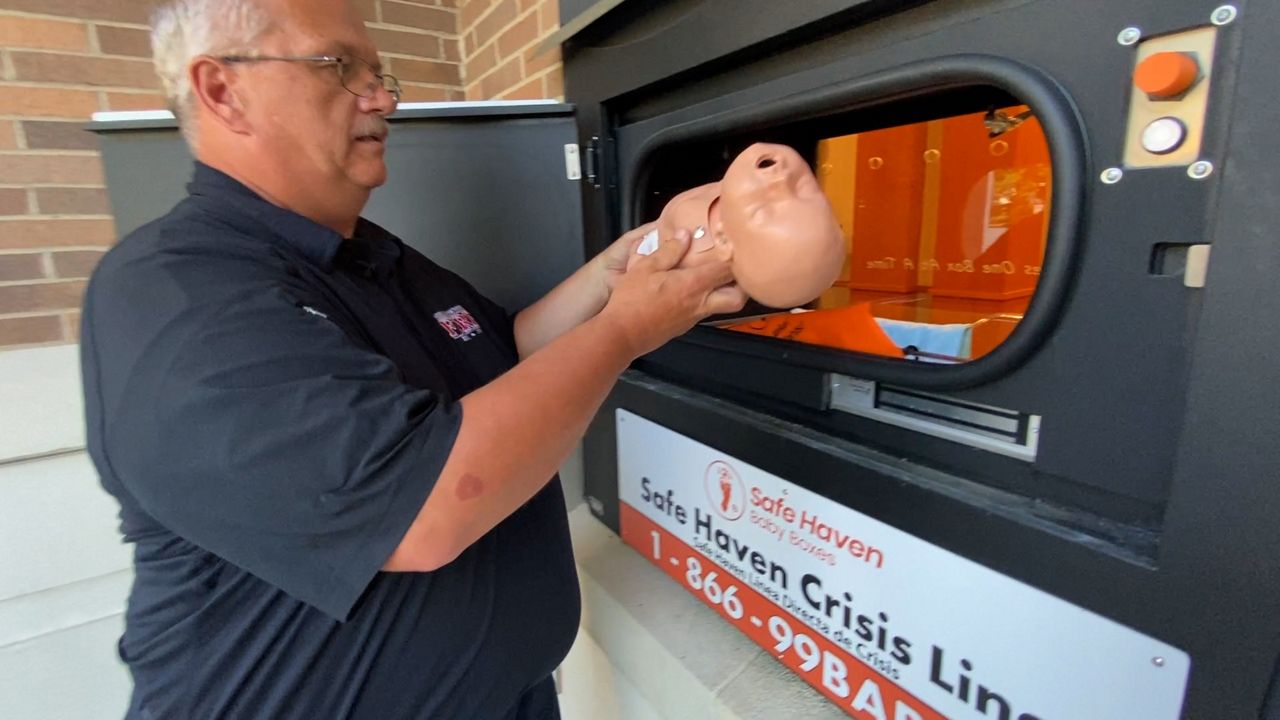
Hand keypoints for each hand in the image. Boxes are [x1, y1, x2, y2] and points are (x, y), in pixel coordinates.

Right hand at [597, 228, 747, 357]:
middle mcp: (700, 303)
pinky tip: (691, 291)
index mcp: (693, 285)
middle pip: (737, 298)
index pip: (726, 271)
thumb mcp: (645, 267)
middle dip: (742, 284)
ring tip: (715, 277)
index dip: (734, 258)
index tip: (734, 247)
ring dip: (724, 293)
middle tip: (734, 269)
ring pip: (723, 307)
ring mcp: (693, 318)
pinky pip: (704, 312)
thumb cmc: (631, 300)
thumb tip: (685, 235)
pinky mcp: (684, 326)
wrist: (622, 334)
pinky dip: (705, 301)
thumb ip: (668, 250)